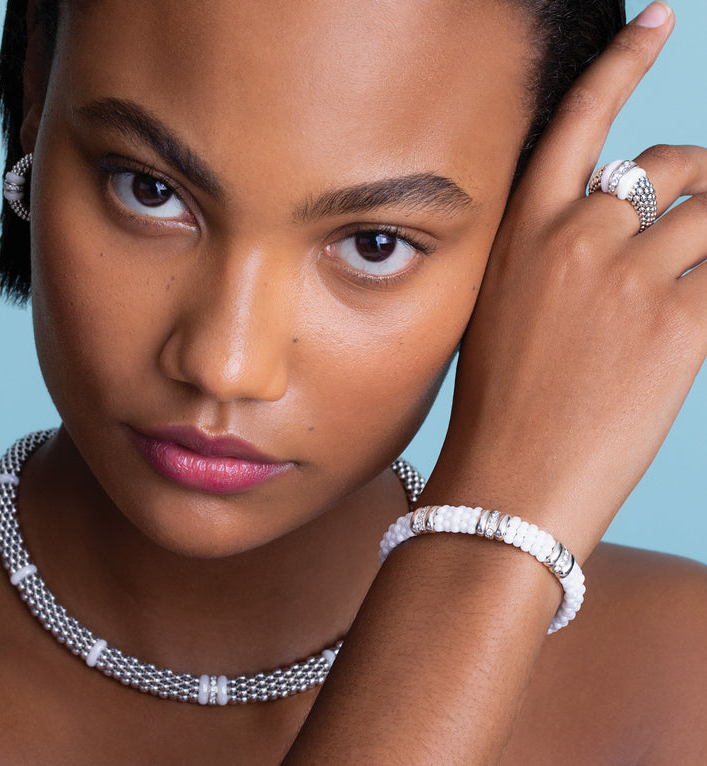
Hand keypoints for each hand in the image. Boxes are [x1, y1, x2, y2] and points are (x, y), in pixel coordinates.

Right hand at [426, 3, 706, 560]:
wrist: (507, 485)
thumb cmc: (500, 409)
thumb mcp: (507, 313)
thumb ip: (560, 259)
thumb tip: (629, 232)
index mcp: (523, 234)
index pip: (579, 123)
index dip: (622, 65)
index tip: (659, 22)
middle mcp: (574, 237)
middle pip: (676, 168)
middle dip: (702, 188)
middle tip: (701, 226)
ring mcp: (627, 276)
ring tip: (694, 287)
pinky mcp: (680, 324)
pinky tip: (699, 315)